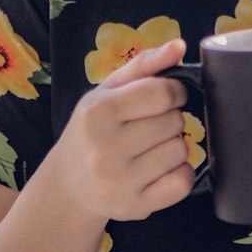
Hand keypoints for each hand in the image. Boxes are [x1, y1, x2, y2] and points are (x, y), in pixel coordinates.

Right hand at [54, 38, 193, 223]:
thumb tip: (180, 45)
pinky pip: (182, 182)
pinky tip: (160, 170)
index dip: (175, 93)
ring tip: (151, 148)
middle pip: (175, 122)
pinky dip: (180, 174)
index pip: (163, 93)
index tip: (168, 98)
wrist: (69, 184)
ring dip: (175, 146)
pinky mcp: (134, 207)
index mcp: (98, 112)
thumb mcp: (107, 91)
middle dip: (170, 120)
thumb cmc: (93, 129)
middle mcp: (105, 148)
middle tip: (149, 127)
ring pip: (181, 151)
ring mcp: (120, 181)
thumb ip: (145, 65)